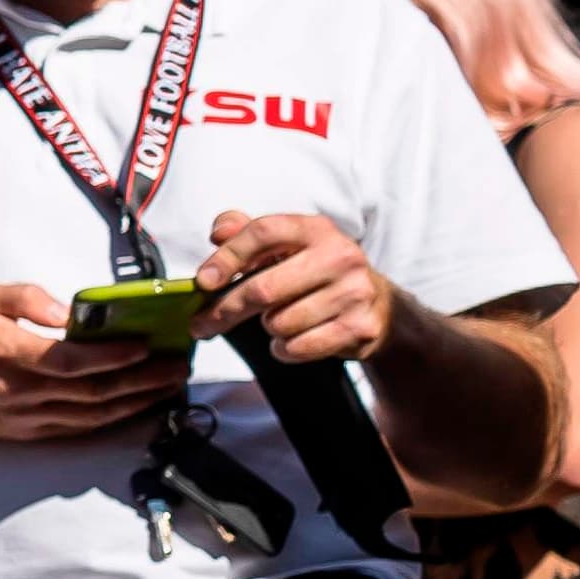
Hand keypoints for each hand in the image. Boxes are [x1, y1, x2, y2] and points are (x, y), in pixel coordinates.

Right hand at [0, 283, 184, 441]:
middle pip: (91, 392)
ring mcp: (26, 417)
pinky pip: (81, 427)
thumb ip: (23, 298)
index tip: (142, 345)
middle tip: (177, 364)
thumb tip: (66, 312)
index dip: (107, 357)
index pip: (65, 361)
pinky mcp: (31, 431)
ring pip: (93, 414)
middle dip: (140, 379)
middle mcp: (17, 391)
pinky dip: (116, 416)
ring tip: (170, 383)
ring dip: (137, 401)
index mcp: (3, 353)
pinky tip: (140, 403)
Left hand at [194, 212, 395, 363]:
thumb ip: (245, 232)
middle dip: (226, 310)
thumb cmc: (315, 272)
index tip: (203, 281)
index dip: (227, 256)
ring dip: (267, 328)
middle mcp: (340, 256)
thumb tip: (218, 233)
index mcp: (316, 229)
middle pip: (264, 289)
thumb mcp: (284, 245)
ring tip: (278, 320)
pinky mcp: (360, 327)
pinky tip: (292, 339)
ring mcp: (354, 292)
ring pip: (279, 323)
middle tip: (201, 325)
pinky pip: (298, 347)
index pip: (263, 232)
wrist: (378, 305)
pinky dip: (284, 349)